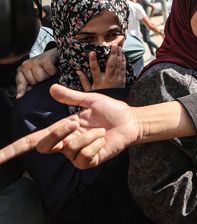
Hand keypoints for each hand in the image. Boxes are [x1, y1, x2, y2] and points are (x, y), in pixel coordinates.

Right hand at [0, 85, 139, 168]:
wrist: (131, 120)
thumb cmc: (111, 111)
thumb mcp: (89, 100)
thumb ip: (70, 96)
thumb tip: (51, 88)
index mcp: (62, 130)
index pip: (32, 141)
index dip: (12, 150)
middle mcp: (65, 144)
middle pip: (45, 146)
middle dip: (59, 132)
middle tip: (77, 122)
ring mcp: (76, 155)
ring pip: (70, 148)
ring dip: (88, 135)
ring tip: (99, 130)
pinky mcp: (89, 162)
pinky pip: (85, 155)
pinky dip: (96, 144)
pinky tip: (103, 139)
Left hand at [16, 48, 57, 98]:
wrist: (59, 54)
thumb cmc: (47, 67)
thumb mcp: (35, 76)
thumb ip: (27, 85)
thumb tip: (19, 96)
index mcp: (23, 69)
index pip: (20, 81)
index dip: (21, 89)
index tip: (19, 97)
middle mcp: (28, 64)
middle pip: (33, 81)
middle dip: (41, 81)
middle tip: (46, 75)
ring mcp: (36, 60)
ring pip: (41, 77)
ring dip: (48, 76)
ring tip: (50, 71)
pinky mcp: (46, 58)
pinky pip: (50, 71)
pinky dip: (54, 71)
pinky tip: (55, 67)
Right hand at [77, 45, 126, 91]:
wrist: (113, 104)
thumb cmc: (100, 96)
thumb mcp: (89, 91)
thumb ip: (84, 81)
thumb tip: (78, 71)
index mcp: (99, 81)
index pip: (95, 69)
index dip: (93, 60)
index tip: (92, 52)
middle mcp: (108, 79)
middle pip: (110, 65)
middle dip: (112, 54)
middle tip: (112, 45)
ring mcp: (117, 79)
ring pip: (118, 65)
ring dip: (118, 55)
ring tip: (118, 46)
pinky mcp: (122, 80)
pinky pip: (123, 68)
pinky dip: (123, 61)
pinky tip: (122, 54)